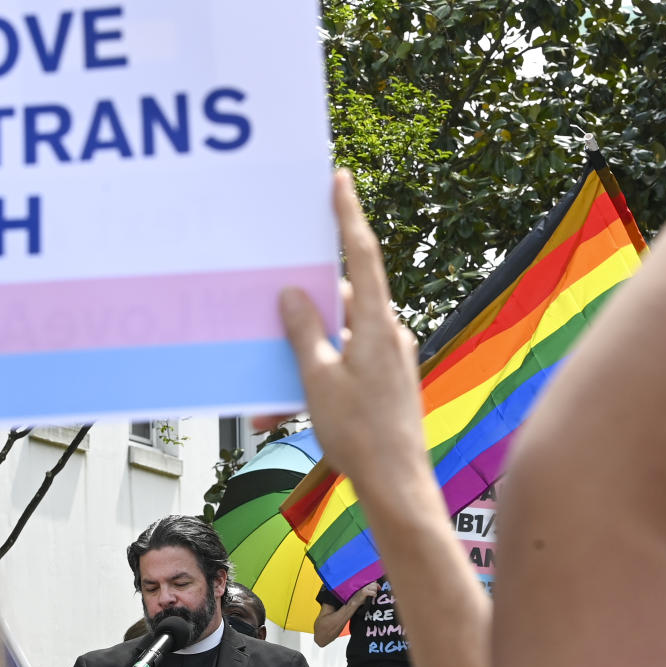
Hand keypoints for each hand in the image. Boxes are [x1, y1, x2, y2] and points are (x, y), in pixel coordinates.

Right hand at [278, 170, 427, 499]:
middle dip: (306, 302)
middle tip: (276, 291)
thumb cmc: (360, 434)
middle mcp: (387, 335)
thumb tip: (294, 293)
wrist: (396, 485)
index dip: (348, 215)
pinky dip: (312, 379)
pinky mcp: (382, 382)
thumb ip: (304, 332)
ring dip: (302, 353)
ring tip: (269, 380)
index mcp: (376, 326)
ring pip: (336, 338)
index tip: (339, 180)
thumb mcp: (318, 379)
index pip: (362, 255)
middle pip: (342, 299)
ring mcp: (387, 359)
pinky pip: (341, 366)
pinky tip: (280, 408)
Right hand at [353, 581, 380, 606]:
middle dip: (377, 589)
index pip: (373, 581)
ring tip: (374, 596)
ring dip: (375, 592)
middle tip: (376, 594)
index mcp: (364, 584)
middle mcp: (364, 585)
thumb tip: (378, 587)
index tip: (379, 588)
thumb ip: (370, 589)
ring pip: (374, 588)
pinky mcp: (364, 592)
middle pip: (375, 584)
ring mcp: (364, 588)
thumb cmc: (361, 598)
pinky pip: (373, 592)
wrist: (354, 602)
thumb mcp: (366, 592)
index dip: (377, 585)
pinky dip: (374, 595)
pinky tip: (373, 597)